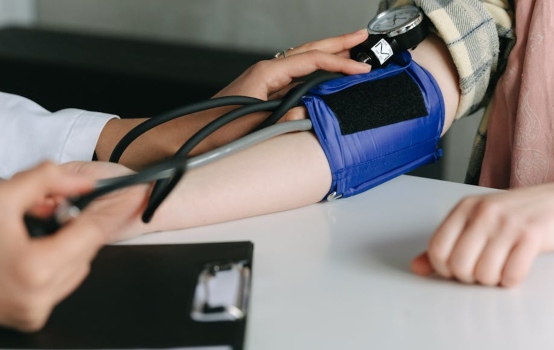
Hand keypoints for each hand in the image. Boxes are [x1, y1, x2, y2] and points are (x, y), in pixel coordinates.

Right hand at [0, 161, 147, 330]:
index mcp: (37, 267)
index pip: (92, 233)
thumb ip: (47, 180)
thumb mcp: (2, 196)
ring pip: (78, 269)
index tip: (134, 194)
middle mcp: (42, 295)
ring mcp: (39, 311)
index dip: (113, 210)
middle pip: (87, 251)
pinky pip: (62, 285)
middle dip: (74, 227)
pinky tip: (29, 256)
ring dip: (67, 248)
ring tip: (32, 236)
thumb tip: (84, 182)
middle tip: (47, 213)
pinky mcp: (34, 318)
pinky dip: (56, 267)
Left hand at [215, 28, 371, 121]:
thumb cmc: (215, 129)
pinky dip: (315, 71)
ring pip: (303, 61)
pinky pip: (296, 75)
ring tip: (351, 50)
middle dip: (338, 43)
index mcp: (266, 73)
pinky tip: (325, 74)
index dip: (340, 63)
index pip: (312, 61)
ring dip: (328, 54)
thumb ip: (284, 119)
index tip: (362, 69)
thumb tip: (309, 112)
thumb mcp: (254, 125)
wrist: (191, 135)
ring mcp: (265, 80)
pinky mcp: (264, 91)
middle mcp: (266, 71)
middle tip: (362, 36)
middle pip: (309, 50)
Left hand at [412, 176, 553, 286]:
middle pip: (458, 265)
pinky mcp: (532, 235)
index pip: (436, 248)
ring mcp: (507, 223)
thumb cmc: (512, 216)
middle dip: (469, 277)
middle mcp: (483, 213)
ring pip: (484, 273)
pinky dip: (511, 280)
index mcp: (464, 208)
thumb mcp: (474, 222)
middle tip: (482, 269)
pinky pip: (511, 274)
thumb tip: (417, 268)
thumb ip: (446, 244)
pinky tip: (514, 268)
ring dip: (492, 280)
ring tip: (499, 267)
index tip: (456, 269)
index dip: (444, 268)